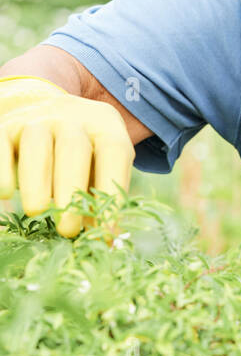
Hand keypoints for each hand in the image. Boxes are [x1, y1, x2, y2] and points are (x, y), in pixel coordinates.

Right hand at [0, 75, 134, 237]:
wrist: (42, 114)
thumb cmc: (80, 155)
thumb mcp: (97, 167)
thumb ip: (101, 198)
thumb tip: (104, 241)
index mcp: (104, 125)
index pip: (115, 152)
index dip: (113, 192)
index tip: (106, 231)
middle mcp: (72, 116)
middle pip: (74, 148)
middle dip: (71, 190)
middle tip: (67, 230)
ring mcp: (37, 118)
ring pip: (36, 143)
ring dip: (36, 180)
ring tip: (36, 212)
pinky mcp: (6, 125)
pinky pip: (2, 144)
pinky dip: (3, 169)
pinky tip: (5, 193)